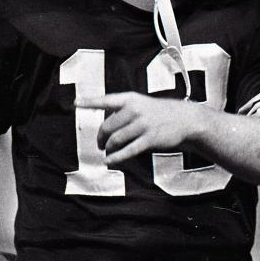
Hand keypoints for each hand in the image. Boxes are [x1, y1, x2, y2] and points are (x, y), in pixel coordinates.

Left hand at [76, 92, 206, 164]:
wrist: (184, 119)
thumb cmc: (159, 113)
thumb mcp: (141, 105)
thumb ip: (123, 113)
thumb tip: (106, 128)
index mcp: (130, 99)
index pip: (106, 100)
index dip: (89, 101)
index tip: (75, 103)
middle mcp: (135, 110)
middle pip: (107, 127)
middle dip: (101, 138)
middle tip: (100, 144)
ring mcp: (142, 125)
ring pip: (115, 140)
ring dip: (108, 149)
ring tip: (106, 152)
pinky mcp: (149, 139)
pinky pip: (127, 151)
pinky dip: (116, 158)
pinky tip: (109, 161)